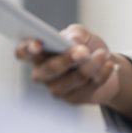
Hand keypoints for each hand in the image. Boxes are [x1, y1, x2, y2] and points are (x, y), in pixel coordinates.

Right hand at [15, 25, 131, 117]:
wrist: (104, 64)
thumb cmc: (85, 47)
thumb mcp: (82, 34)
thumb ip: (76, 33)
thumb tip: (73, 40)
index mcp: (38, 54)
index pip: (22, 52)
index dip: (27, 49)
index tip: (38, 44)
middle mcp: (43, 74)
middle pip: (48, 70)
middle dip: (65, 60)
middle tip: (82, 51)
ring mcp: (56, 89)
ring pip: (71, 80)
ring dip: (90, 66)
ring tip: (103, 54)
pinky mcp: (73, 100)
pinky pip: (87, 89)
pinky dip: (101, 74)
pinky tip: (108, 64)